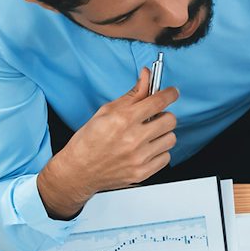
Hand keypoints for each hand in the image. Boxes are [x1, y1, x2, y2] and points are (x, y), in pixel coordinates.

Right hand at [39, 67, 179, 218]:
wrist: (77, 172)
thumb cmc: (87, 142)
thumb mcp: (106, 112)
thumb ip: (132, 95)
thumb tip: (147, 77)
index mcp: (123, 120)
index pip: (158, 101)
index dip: (170, 94)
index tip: (172, 93)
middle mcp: (133, 139)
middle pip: (170, 120)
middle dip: (164, 116)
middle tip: (153, 118)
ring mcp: (138, 158)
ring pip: (170, 139)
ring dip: (162, 135)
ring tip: (148, 137)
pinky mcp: (142, 173)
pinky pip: (166, 157)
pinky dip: (158, 153)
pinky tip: (145, 151)